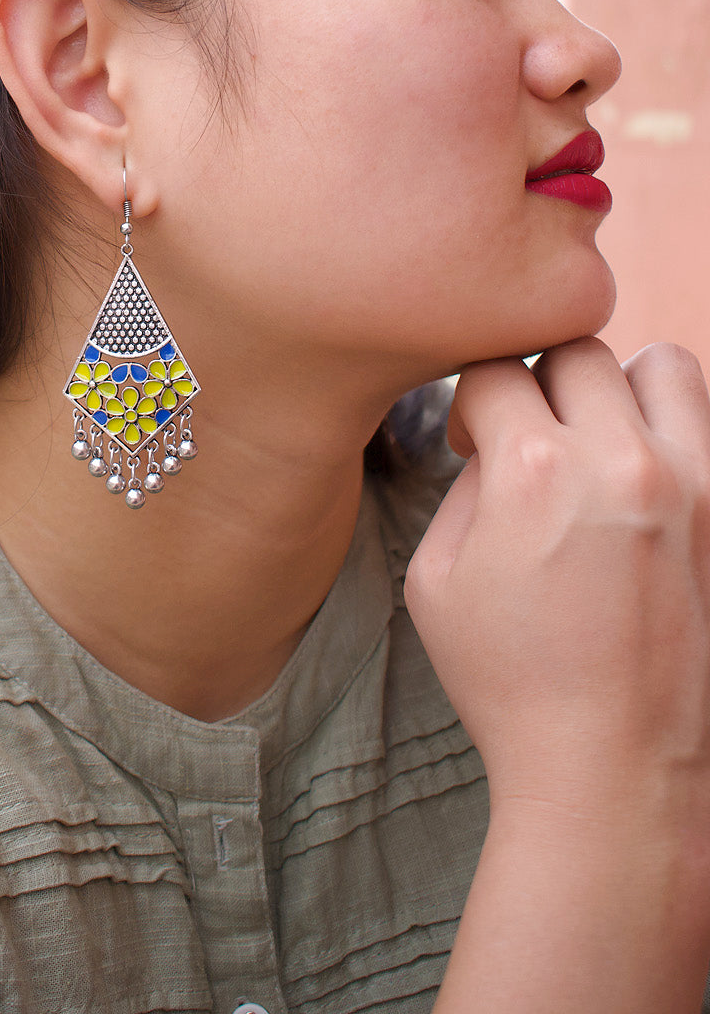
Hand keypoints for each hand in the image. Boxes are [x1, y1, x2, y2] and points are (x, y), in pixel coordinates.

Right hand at [406, 338, 709, 845]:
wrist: (612, 770)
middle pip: (576, 350)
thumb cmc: (513, 684)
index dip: (470, 404)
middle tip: (534, 442)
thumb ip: (465, 486)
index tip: (473, 442)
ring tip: (603, 447)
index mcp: (532, 474)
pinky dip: (675, 436)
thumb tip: (497, 440)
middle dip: (541, 386)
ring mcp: (695, 486)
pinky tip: (647, 487)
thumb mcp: (436, 580)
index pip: (493, 370)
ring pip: (663, 365)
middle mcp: (621, 462)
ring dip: (623, 391)